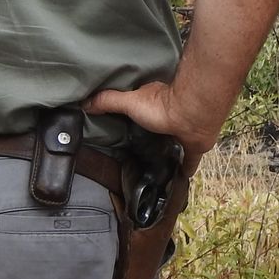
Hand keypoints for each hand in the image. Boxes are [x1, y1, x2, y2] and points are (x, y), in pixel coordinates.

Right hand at [85, 81, 212, 176]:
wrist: (192, 113)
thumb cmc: (160, 104)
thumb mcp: (128, 101)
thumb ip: (108, 101)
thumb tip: (85, 103)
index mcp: (154, 105)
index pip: (143, 111)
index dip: (137, 118)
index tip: (126, 128)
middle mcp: (170, 118)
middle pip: (158, 129)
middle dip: (152, 137)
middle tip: (140, 151)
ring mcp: (183, 133)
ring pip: (174, 143)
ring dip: (168, 151)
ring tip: (156, 166)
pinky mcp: (194, 146)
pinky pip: (190, 160)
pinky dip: (186, 168)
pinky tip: (180, 178)